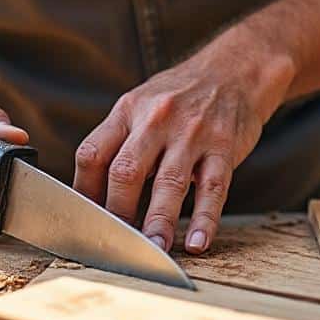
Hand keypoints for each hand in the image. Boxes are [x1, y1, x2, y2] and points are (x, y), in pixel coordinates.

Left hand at [73, 38, 293, 254]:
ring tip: (153, 249)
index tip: (87, 220)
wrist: (235, 69)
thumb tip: (94, 196)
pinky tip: (199, 241)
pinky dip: (205, 218)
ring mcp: (192, 133)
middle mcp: (156, 119)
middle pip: (125, 172)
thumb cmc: (181, 96)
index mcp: (127, 110)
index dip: (84, 192)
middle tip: (117, 244)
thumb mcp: (141, 105)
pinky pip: (213, 188)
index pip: (92, 154)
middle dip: (118, 213)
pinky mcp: (224, 146)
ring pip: (169, 183)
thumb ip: (119, 143)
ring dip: (158, 222)